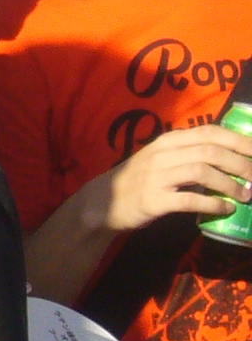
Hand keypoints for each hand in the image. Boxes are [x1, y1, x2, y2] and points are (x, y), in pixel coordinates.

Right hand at [93, 124, 251, 229]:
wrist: (102, 202)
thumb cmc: (140, 180)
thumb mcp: (161, 160)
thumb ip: (188, 155)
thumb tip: (232, 158)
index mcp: (167, 141)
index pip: (209, 132)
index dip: (238, 139)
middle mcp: (162, 154)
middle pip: (210, 151)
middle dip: (241, 164)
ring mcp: (156, 176)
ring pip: (201, 172)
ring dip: (229, 184)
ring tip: (245, 195)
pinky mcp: (153, 200)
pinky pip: (190, 199)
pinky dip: (213, 203)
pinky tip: (225, 209)